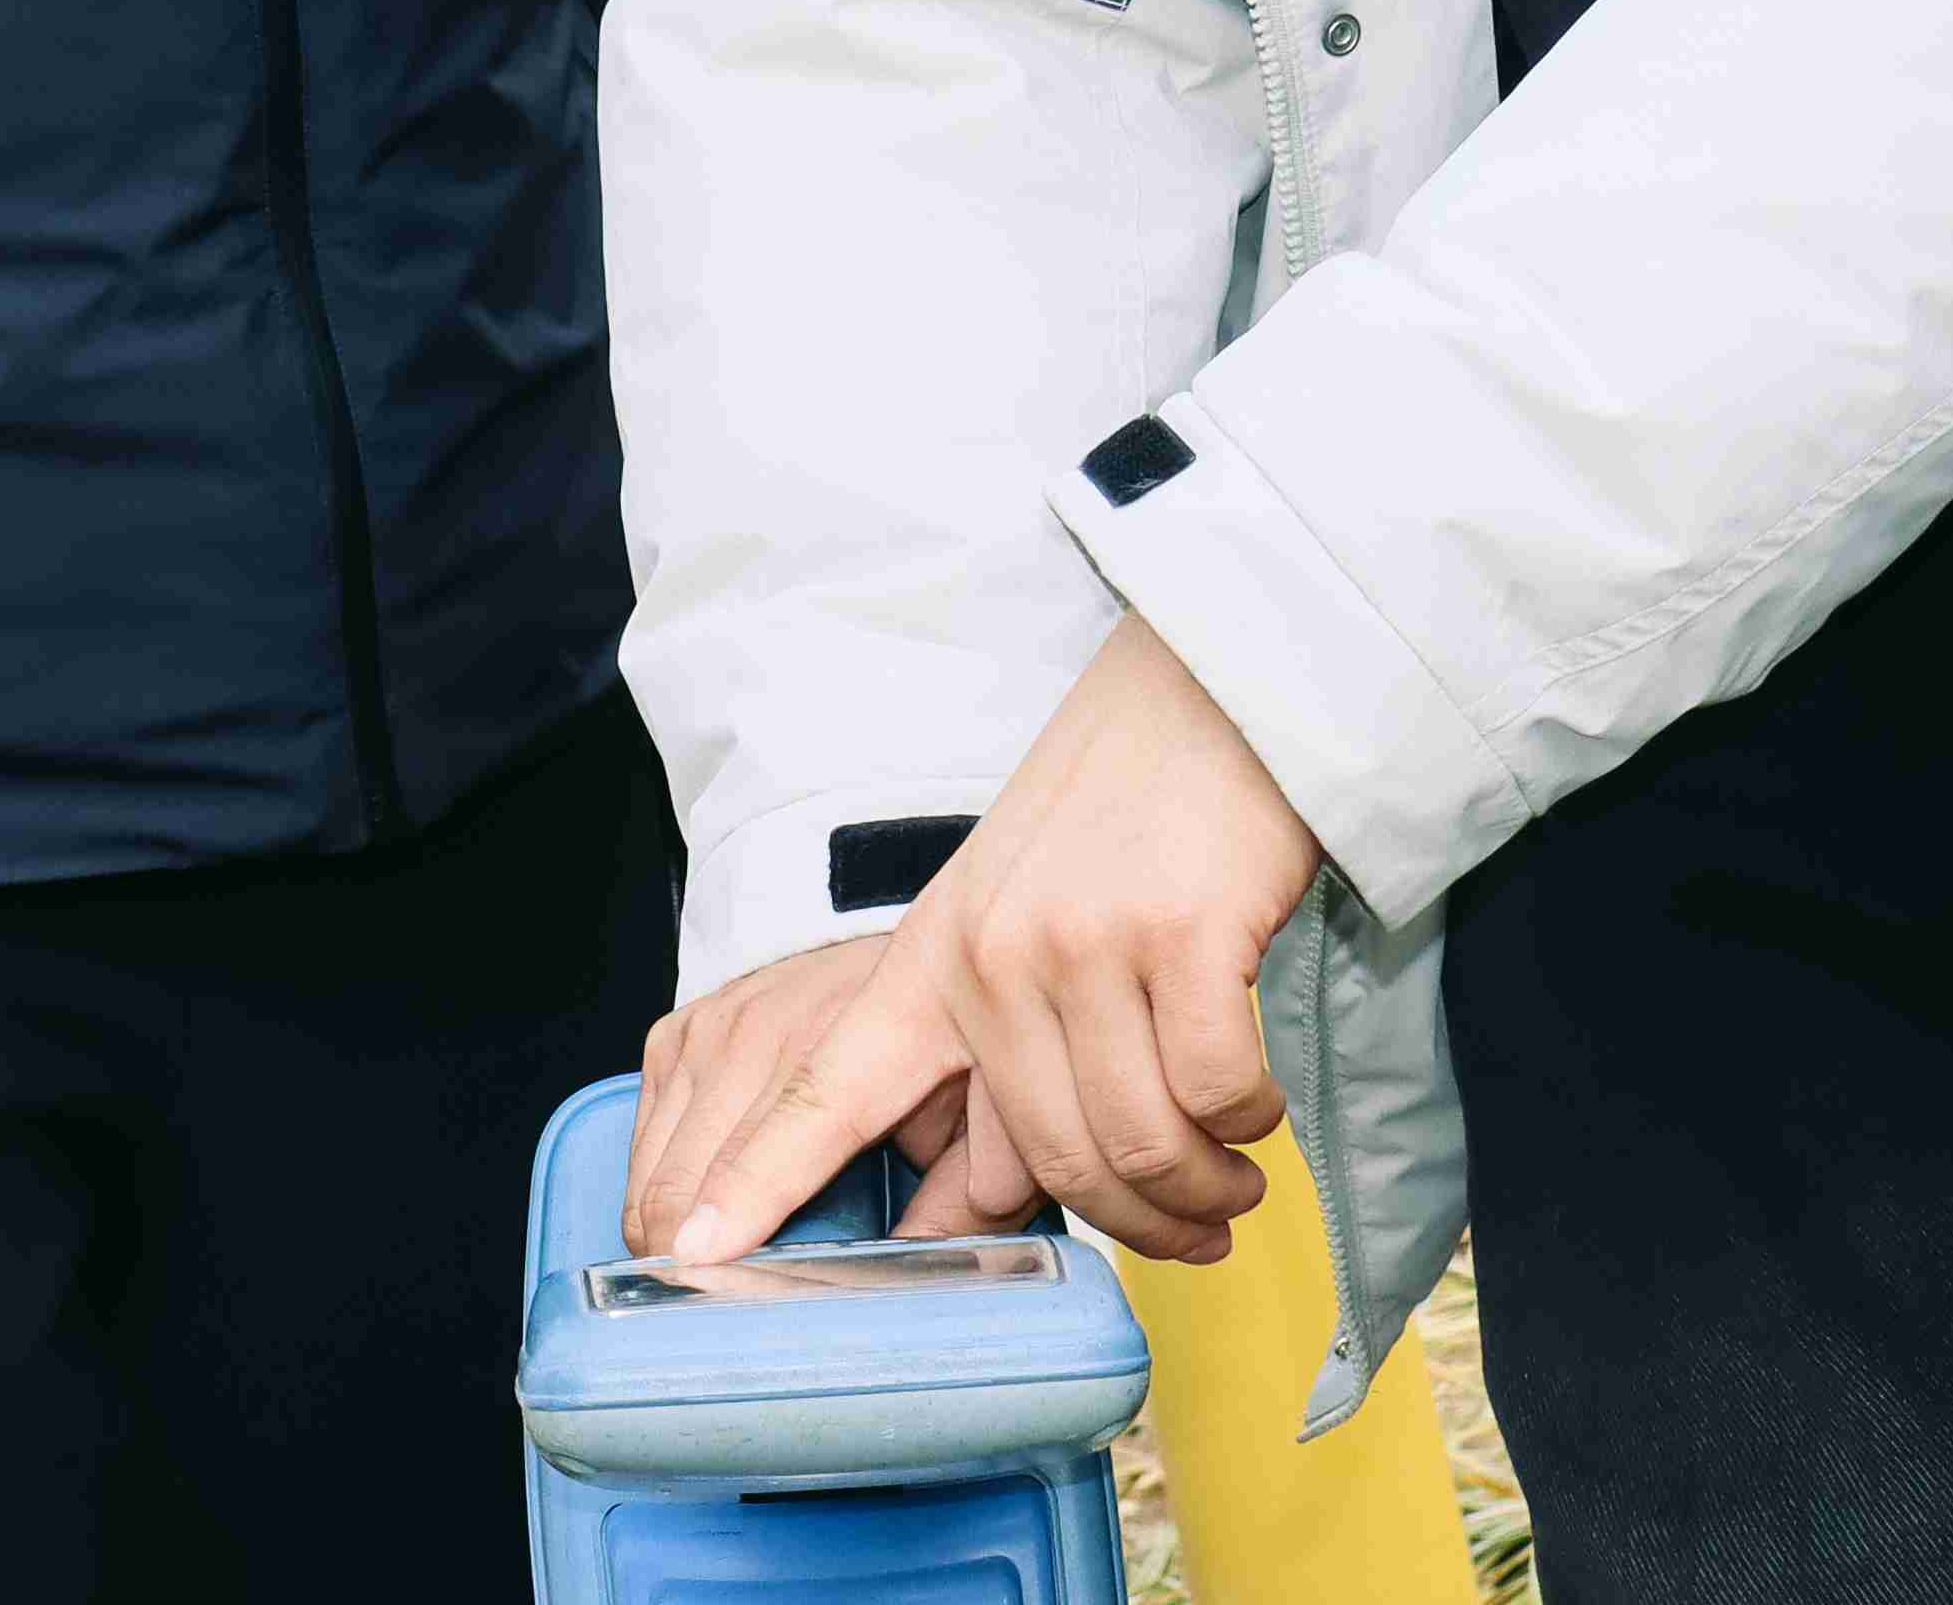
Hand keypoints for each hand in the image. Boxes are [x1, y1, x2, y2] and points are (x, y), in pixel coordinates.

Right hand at [623, 937, 979, 1260]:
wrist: (901, 946)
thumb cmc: (948, 1039)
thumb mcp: (984, 1118)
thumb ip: (965, 1200)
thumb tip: (923, 1279)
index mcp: (853, 1045)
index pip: (784, 1135)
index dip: (739, 1203)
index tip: (704, 1262)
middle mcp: (766, 1029)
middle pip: (692, 1168)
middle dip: (692, 1253)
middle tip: (722, 1310)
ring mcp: (712, 1028)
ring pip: (654, 1165)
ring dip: (671, 1227)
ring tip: (716, 1269)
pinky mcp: (679, 1034)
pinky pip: (642, 1136)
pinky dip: (660, 1185)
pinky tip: (704, 1208)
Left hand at [636, 617, 1322, 1267]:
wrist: (1206, 699)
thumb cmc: (1115, 828)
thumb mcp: (1015, 935)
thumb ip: (983, 1067)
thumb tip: (957, 1221)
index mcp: (928, 962)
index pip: (820, 1086)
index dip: (756, 1175)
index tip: (695, 1251)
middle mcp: (986, 955)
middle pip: (1048, 1163)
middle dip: (1137, 1224)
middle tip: (1195, 1236)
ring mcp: (1077, 942)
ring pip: (1139, 1142)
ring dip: (1205, 1188)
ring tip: (1235, 1186)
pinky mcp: (1177, 932)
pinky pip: (1217, 1092)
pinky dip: (1248, 1120)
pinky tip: (1256, 1107)